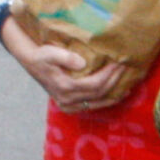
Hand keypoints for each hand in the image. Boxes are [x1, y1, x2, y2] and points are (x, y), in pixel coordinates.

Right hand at [0, 17, 132, 111]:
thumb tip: (82, 63)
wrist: (31, 63)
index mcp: (65, 87)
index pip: (95, 84)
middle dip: (115, 81)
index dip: (109, 75)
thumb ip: (65, 57)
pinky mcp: (70, 106)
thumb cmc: (42, 55)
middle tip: (126, 69)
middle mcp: (68, 100)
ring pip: (98, 103)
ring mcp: (69, 105)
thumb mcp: (49, 52)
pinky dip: (105, 100)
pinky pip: (92, 105)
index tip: (119, 63)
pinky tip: (115, 93)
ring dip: (113, 94)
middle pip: (99, 94)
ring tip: (127, 85)